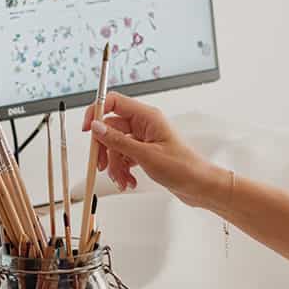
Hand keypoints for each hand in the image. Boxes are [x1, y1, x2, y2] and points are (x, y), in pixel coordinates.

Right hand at [84, 91, 227, 209]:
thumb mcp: (146, 155)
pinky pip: (124, 157)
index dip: (97, 112)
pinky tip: (129, 181)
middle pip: (111, 128)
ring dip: (114, 165)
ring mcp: (144, 139)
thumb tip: (97, 128)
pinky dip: (123, 170)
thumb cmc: (184, 168)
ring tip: (121, 180)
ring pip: (116, 146)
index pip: (114, 102)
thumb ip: (118, 141)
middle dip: (105, 149)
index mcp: (147, 117)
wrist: (200, 186)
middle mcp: (145, 125)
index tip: (88, 130)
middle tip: (102, 166)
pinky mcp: (145, 153)